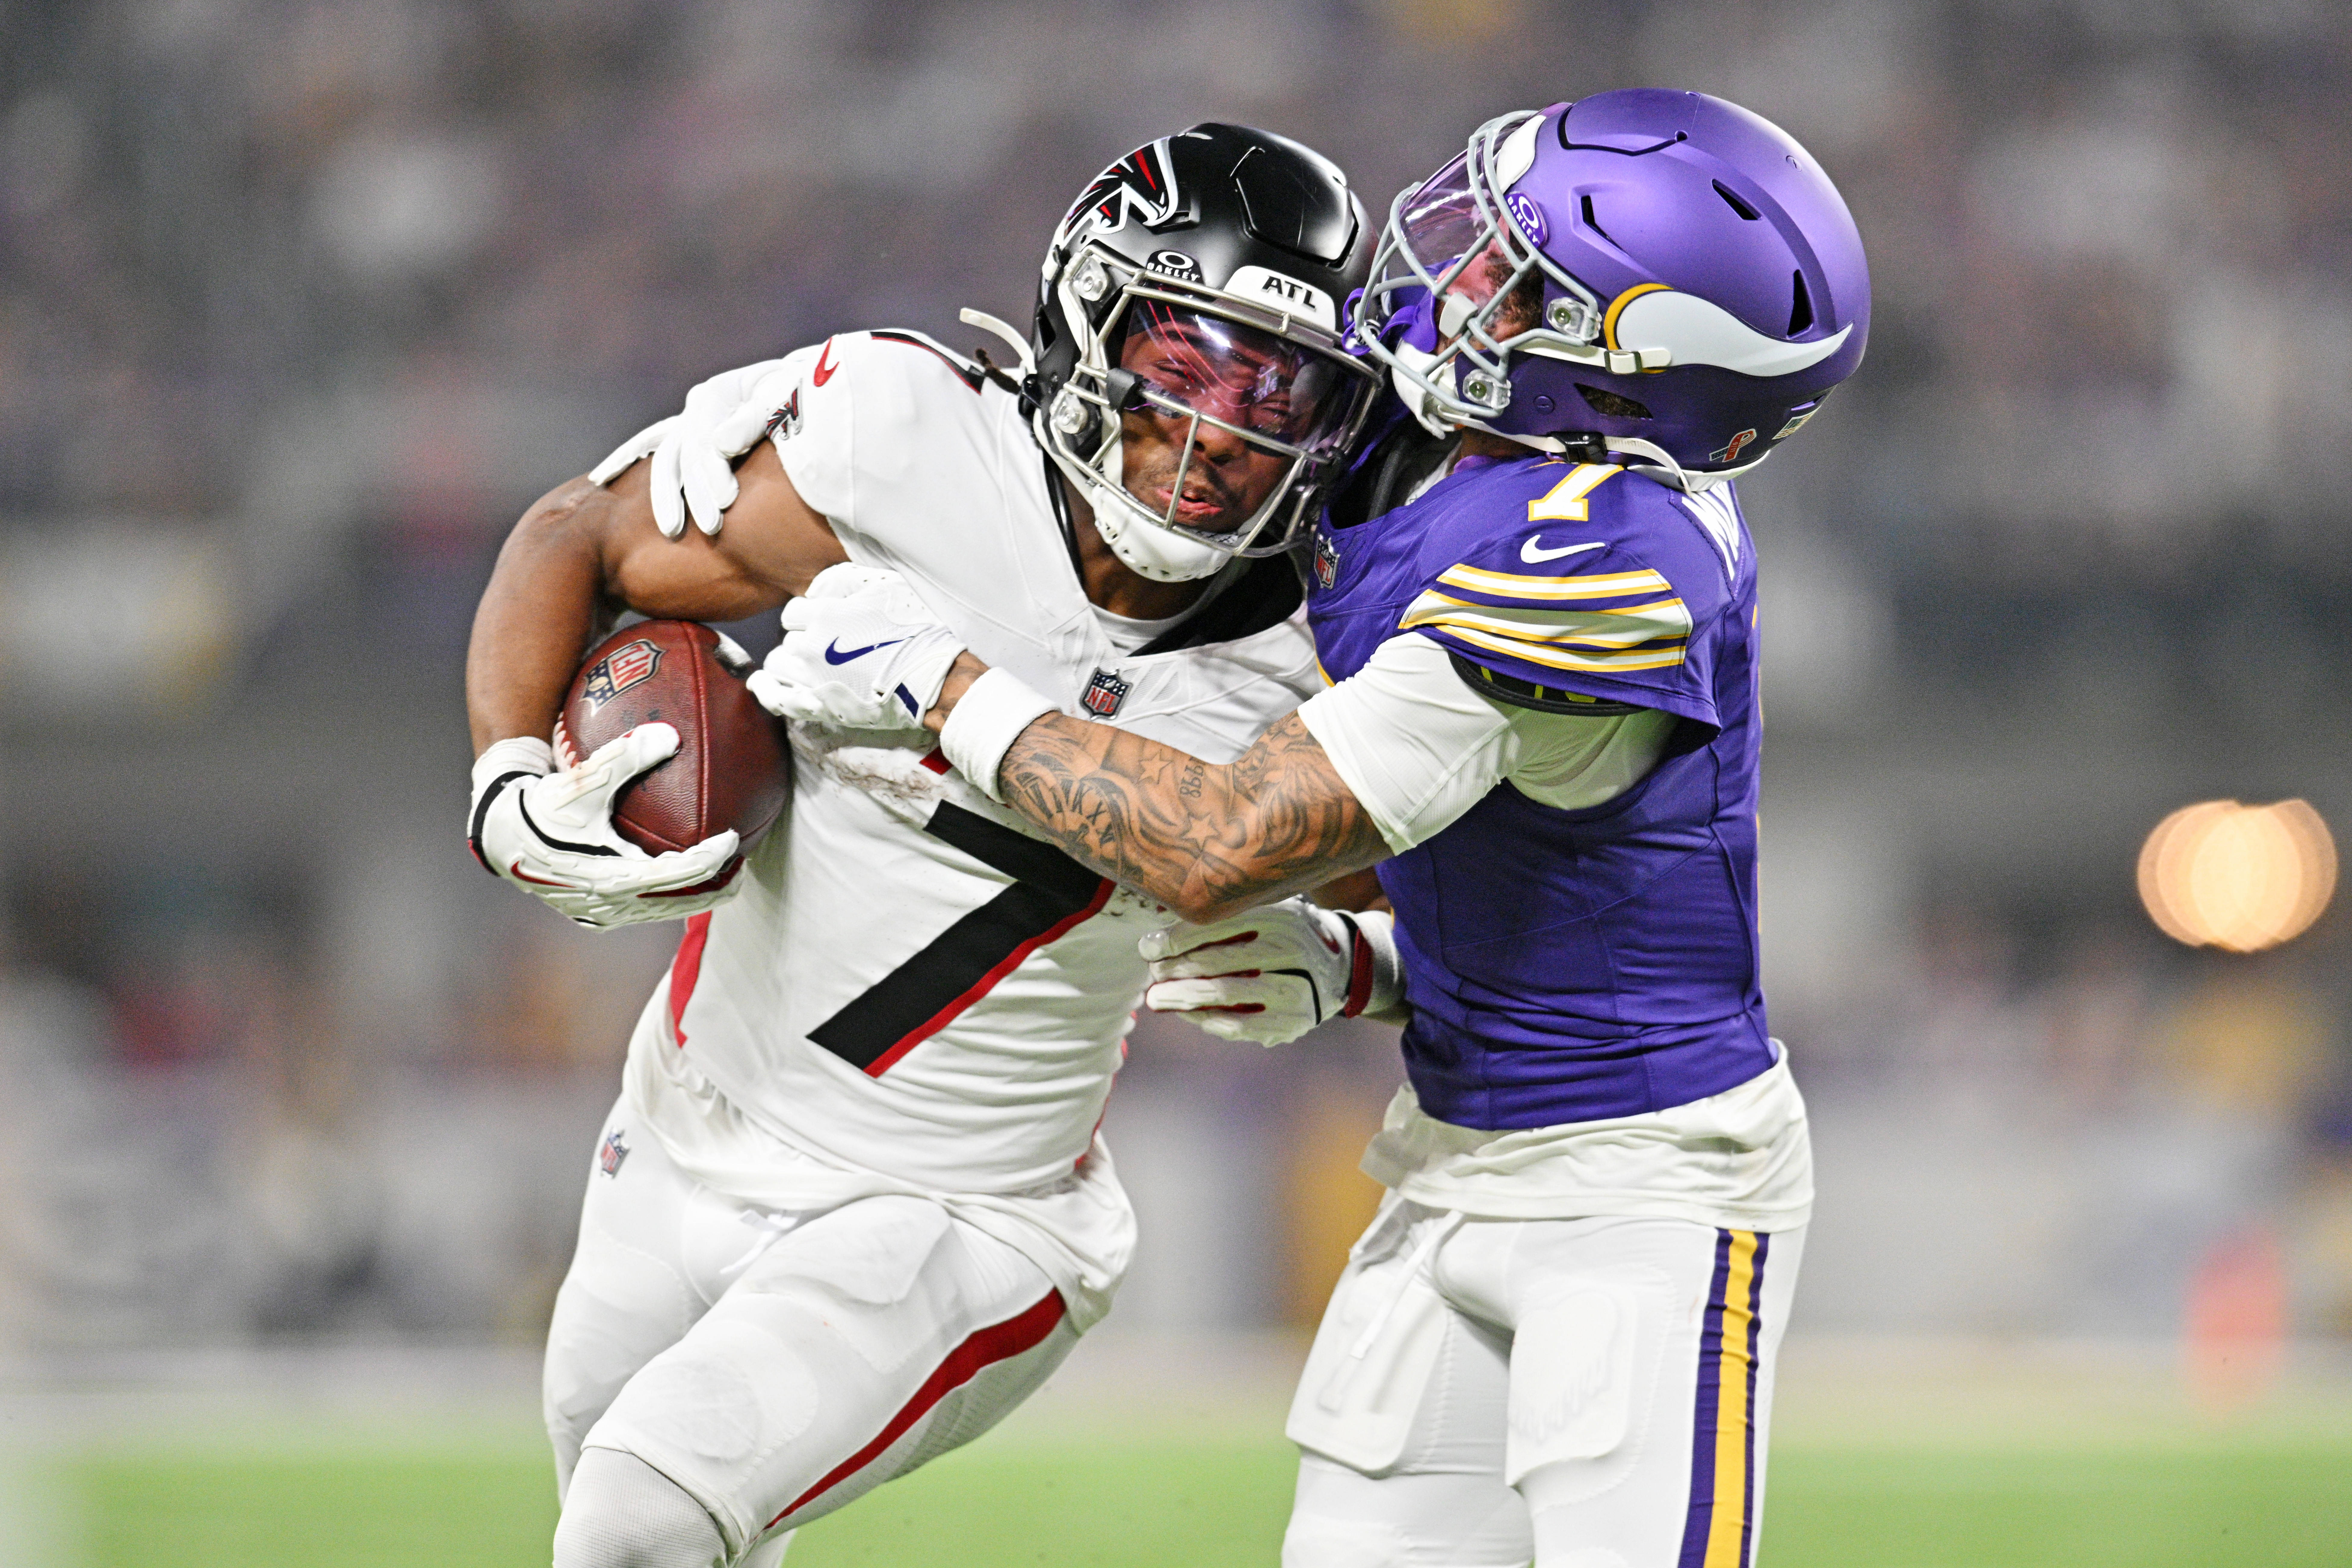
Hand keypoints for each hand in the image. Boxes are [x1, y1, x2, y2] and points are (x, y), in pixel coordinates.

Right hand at [468, 730, 744, 927]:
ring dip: (694, 896)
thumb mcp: (583, 779)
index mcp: (612, 877)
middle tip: (743, 866)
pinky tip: (681, 877)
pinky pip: (643, 910)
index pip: (680, 875)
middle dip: (716, 887)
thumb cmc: (541, 804)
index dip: (712, 860)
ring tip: (722, 875)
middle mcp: (610, 904)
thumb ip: (625, 756)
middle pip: (680, 904)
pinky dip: (667, 896)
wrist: (500, 833)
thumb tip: (669, 734)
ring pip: (663, 912)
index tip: (734, 839)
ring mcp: (601, 914)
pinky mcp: (593, 914)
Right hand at [588, 357, 795, 537]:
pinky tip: (600, 479)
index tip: (728, 499)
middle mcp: (698, 406)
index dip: (715, 468)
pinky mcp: (686, 435)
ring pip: (665, 459)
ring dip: (667, 495)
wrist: (800, 390)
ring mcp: (689, 421)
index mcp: (720, 393)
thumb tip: (720, 444)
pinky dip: (624, 459)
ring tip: (671, 530)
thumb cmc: (799, 395)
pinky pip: (646, 446)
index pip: (708, 436)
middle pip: (685, 452)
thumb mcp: (785, 396)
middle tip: (711, 526)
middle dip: (694, 492)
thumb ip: (754, 418)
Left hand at [746, 563, 964, 738]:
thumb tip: (815, 587)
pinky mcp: (818, 707)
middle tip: (828, 647)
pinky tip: (762, 684)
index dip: (808, 617)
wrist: (934, 679)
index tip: (825, 624)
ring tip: (809, 665)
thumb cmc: (916, 631)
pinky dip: (766, 689)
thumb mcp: (885, 588)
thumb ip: (844, 580)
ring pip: (778, 665)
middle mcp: (811, 648)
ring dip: (788, 663)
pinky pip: (776, 698)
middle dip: (802, 640)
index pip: (793, 613)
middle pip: (787, 639)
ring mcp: (812, 681)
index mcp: (825, 616)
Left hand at [1141, 898, 1399, 1044]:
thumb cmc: (1285, 934)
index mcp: (1281, 916)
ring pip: (1226, 995)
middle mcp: (1292, 950)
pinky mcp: (1291, 1022)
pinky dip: (1206, 1018)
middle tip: (1152, 973)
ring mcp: (1295, 989)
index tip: (1148, 947)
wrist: (1340, 966)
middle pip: (1220, 960)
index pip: (1219, 925)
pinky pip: (1238, 1025)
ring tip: (1155, 997)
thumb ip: (1221, 918)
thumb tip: (1159, 935)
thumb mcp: (1265, 912)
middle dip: (1177, 968)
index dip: (1177, 937)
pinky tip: (1186, 1012)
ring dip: (1184, 997)